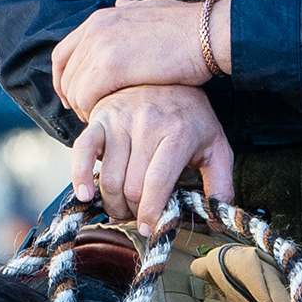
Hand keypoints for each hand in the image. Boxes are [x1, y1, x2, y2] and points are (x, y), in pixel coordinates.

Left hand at [49, 0, 216, 118]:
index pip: (63, 53)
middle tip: (89, 112)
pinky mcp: (112, 67)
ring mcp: (101, 47)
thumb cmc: (186, 27)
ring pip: (74, 88)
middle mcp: (95, 29)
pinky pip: (86, 97)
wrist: (206, 33)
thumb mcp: (149, 9)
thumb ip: (128, 12)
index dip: (63, 78)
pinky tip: (109, 117)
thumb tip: (120, 4)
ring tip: (103, 117)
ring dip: (84, 107)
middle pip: (66, 73)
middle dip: (73, 97)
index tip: (73, 95)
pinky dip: (93, 112)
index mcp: (101, 18)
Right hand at [70, 83, 232, 222]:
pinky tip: (86, 194)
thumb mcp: (216, 145)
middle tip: (138, 218)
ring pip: (109, 177)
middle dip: (133, 211)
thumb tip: (217, 218)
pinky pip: (83, 150)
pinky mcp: (100, 118)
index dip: (151, 212)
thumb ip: (221, 182)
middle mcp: (148, 123)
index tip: (149, 229)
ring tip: (122, 207)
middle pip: (131, 186)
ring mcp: (121, 119)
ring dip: (113, 202)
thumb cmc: (191, 116)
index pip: (158, 182)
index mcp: (179, 132)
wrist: (167, 73)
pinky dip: (80, 175)